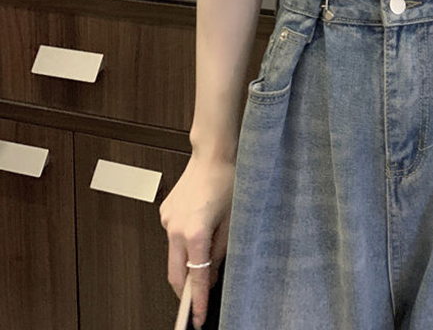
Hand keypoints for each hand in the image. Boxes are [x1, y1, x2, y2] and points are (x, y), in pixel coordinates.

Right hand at [159, 153, 234, 328]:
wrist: (213, 153)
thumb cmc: (228, 180)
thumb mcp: (233, 220)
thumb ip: (221, 250)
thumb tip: (211, 272)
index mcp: (195, 233)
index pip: (195, 278)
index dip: (197, 302)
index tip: (198, 319)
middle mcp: (176, 229)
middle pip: (175, 274)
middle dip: (185, 292)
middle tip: (197, 303)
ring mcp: (167, 220)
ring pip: (173, 255)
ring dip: (186, 264)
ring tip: (205, 261)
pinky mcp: (165, 212)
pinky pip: (173, 236)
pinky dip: (184, 242)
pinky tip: (199, 230)